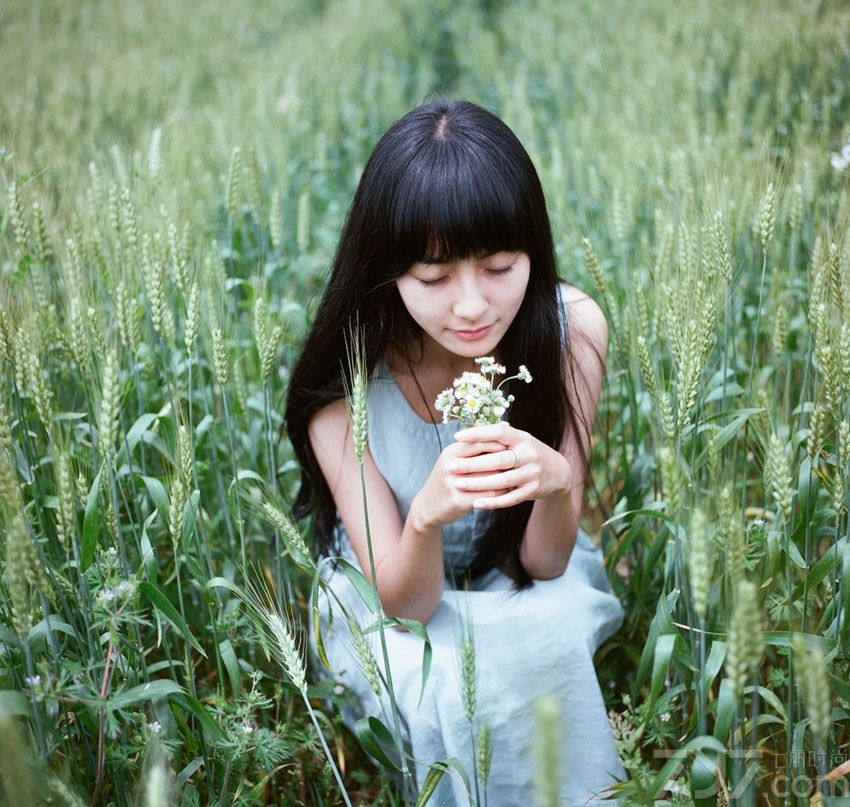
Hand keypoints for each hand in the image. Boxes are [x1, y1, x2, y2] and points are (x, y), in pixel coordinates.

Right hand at [410, 437, 511, 529]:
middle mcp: (451, 465)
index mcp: (451, 451)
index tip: (515, 445)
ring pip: (490, 478)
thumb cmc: (447, 479)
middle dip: (506, 461)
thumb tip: (503, 430)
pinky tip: (509, 492)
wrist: (428, 506)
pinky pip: (488, 495)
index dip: (499, 443)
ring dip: (506, 478)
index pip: (480, 441)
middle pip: (487, 459)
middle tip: (522, 461)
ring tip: (519, 476)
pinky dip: (501, 493)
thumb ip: (473, 447)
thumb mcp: (454, 459)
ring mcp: (454, 484)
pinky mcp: (459, 501)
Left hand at [450, 422, 570, 508]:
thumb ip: (499, 437)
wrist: (558, 471)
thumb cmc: (528, 453)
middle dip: (472, 463)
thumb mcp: (519, 440)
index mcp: (522, 438)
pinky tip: (476, 504)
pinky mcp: (532, 490)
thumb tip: (469, 432)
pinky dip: (493, 502)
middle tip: (451, 466)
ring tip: (458, 485)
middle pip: (498, 459)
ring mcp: (532, 473)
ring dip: (479, 484)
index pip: (499, 432)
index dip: (478, 433)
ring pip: (503, 480)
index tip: (457, 436)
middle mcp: (529, 454)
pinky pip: (511, 498)